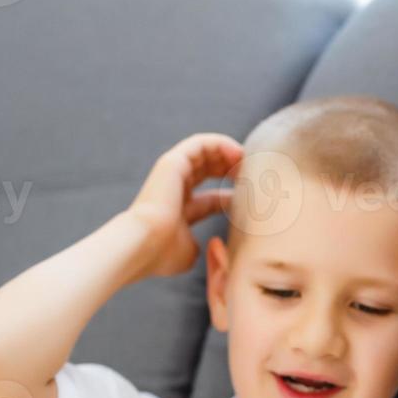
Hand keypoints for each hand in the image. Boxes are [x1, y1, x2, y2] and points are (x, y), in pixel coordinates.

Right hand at [125, 133, 242, 277]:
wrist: (142, 246)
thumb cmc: (163, 254)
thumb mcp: (190, 252)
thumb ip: (203, 246)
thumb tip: (213, 248)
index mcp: (179, 209)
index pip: (212, 198)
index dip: (234, 196)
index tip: (255, 200)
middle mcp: (175, 188)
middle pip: (209, 171)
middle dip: (233, 170)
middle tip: (255, 176)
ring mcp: (172, 173)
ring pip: (206, 152)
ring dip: (230, 154)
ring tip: (249, 161)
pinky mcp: (172, 162)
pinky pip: (201, 143)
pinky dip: (221, 144)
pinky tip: (238, 153)